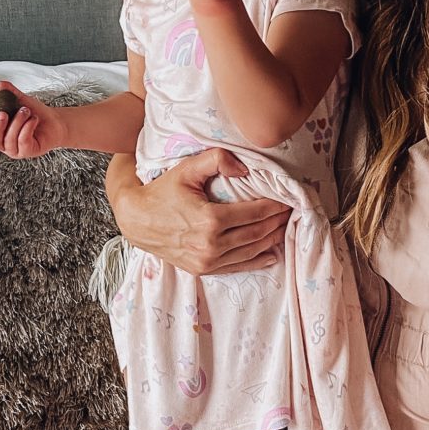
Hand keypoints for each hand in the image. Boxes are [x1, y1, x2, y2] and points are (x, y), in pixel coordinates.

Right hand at [0, 82, 63, 158]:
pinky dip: (27, 128)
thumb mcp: (20, 100)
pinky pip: (23, 141)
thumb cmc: (34, 113)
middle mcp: (3, 142)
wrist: (54, 121)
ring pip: (9, 140)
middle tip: (3, 113)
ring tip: (26, 111)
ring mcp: (15, 150)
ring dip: (17, 123)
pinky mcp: (28, 152)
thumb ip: (9, 93)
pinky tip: (33, 119)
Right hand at [108, 147, 288, 274]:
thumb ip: (216, 159)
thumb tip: (245, 168)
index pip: (254, 213)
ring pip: (250, 251)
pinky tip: (272, 253)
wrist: (136, 220)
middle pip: (256, 233)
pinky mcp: (202, 270)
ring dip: (271, 239)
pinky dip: (257, 260)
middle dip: (277, 222)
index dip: (275, 206)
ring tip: (284, 227)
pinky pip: (237, 267)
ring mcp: (206, 261)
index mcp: (210, 220)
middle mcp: (210, 245)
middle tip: (292, 211)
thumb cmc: (162, 191)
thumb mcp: (186, 169)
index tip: (288, 199)